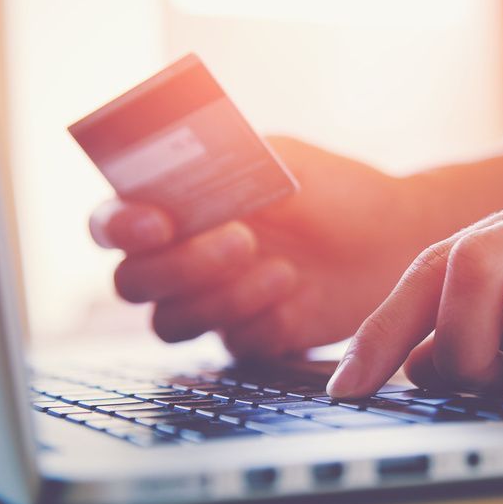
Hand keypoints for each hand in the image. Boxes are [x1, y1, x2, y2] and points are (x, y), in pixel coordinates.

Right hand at [89, 137, 441, 357]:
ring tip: (283, 268)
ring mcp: (211, 304)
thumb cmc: (331, 189)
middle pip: (132, 282)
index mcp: (175, 209)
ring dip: (220, 298)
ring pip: (170, 323)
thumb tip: (178, 159)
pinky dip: (257, 321)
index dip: (118, 227)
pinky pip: (229, 344)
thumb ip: (224, 159)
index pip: (112, 224)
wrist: (390, 236)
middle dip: (180, 265)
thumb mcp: (278, 158)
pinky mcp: (248, 338)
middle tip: (242, 240)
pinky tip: (295, 293)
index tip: (155, 223)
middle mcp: (181, 260)